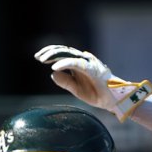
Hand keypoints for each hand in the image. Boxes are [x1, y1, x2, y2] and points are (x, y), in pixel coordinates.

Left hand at [34, 45, 151, 121]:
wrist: (113, 100)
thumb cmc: (96, 93)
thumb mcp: (76, 89)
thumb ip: (65, 81)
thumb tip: (53, 74)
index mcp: (79, 64)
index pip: (63, 54)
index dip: (50, 54)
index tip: (38, 57)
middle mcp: (83, 60)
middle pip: (64, 51)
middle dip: (50, 52)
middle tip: (38, 57)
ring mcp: (89, 63)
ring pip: (70, 54)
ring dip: (55, 55)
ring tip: (43, 59)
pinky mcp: (93, 69)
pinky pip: (77, 64)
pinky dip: (65, 64)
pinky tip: (56, 67)